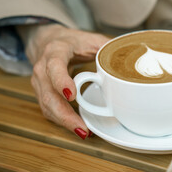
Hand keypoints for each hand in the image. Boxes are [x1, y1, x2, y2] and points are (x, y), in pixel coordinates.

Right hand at [17, 24, 109, 138]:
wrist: (49, 41)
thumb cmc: (73, 42)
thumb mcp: (91, 39)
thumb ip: (108, 47)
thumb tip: (132, 56)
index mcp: (56, 51)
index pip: (55, 66)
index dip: (61, 81)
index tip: (72, 95)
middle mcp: (43, 67)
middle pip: (48, 94)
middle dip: (64, 114)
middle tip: (82, 128)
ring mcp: (40, 82)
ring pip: (47, 106)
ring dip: (64, 122)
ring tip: (84, 132)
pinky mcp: (42, 93)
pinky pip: (49, 110)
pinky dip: (63, 121)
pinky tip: (78, 127)